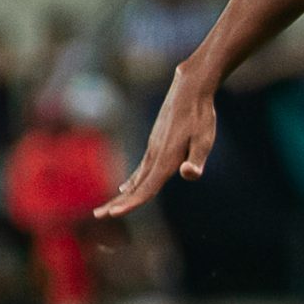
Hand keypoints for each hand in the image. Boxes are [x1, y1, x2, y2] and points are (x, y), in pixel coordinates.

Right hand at [96, 64, 217, 217]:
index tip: (115, 214)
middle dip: (118, 202)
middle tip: (98, 215)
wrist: (189, 88)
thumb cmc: (201, 114)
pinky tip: (124, 187)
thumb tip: (188, 174)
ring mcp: (153, 148)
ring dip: (121, 195)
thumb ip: (196, 159)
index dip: (132, 202)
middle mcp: (155, 155)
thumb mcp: (205, 138)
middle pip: (136, 186)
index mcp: (166, 158)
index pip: (147, 187)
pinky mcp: (155, 143)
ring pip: (136, 178)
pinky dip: (131, 181)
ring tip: (106, 208)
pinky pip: (140, 168)